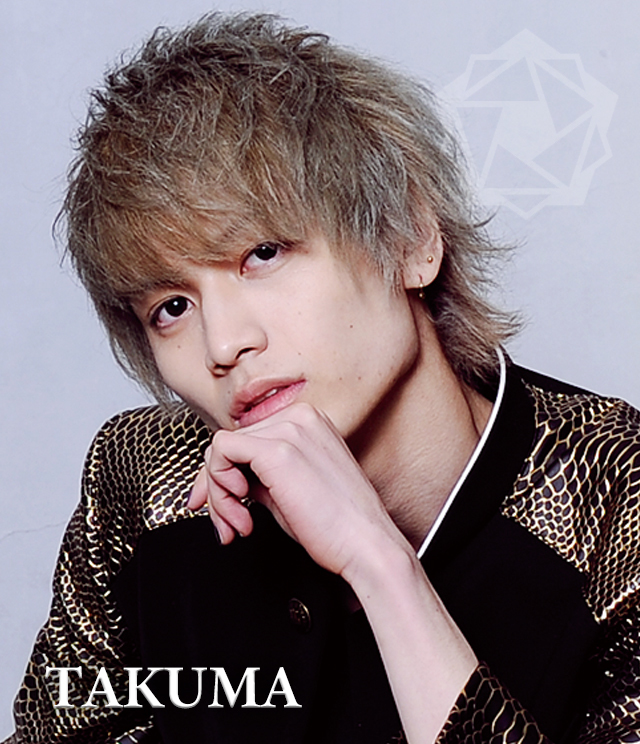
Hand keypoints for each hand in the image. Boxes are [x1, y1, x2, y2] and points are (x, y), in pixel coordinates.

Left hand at [188, 402, 408, 577]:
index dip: (224, 474)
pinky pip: (221, 452)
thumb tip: (230, 477)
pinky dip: (219, 485)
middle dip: (218, 489)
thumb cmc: (339, 527)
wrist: (368, 547)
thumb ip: (262, 473)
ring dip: (219, 493)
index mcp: (309, 421)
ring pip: (221, 448)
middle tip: (226, 525)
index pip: (247, 437)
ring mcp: (290, 429)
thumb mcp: (292, 488)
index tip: (220, 506)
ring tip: (237, 525)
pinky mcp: (277, 449)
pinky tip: (241, 512)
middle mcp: (300, 417)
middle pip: (229, 442)